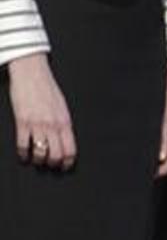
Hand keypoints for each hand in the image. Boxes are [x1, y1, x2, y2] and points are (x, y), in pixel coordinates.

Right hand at [7, 52, 75, 168]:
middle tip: (48, 164)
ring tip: (35, 160)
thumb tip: (64, 140)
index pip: (70, 149)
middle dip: (52, 163)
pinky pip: (23, 145)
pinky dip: (23, 154)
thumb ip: (63, 124)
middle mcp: (53, 125)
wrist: (31, 73)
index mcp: (65, 122)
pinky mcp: (22, 122)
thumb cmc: (47, 88)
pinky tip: (23, 155)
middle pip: (56, 155)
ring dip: (38, 161)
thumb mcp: (62, 107)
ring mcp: (38, 124)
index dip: (67, 162)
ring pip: (40, 153)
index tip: (63, 166)